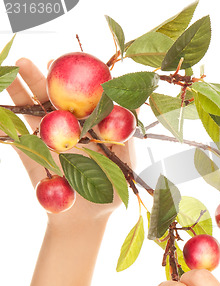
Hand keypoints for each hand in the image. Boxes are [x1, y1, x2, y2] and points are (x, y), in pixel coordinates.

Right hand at [5, 58, 135, 222]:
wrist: (86, 220)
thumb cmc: (113, 192)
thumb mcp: (125, 160)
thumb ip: (125, 132)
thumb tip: (136, 102)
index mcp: (89, 127)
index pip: (80, 97)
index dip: (75, 79)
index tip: (71, 63)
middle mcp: (68, 129)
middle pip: (52, 98)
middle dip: (44, 79)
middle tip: (36, 61)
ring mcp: (47, 140)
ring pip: (32, 111)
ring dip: (22, 91)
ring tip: (13, 70)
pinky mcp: (31, 155)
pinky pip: (16, 136)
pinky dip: (5, 120)